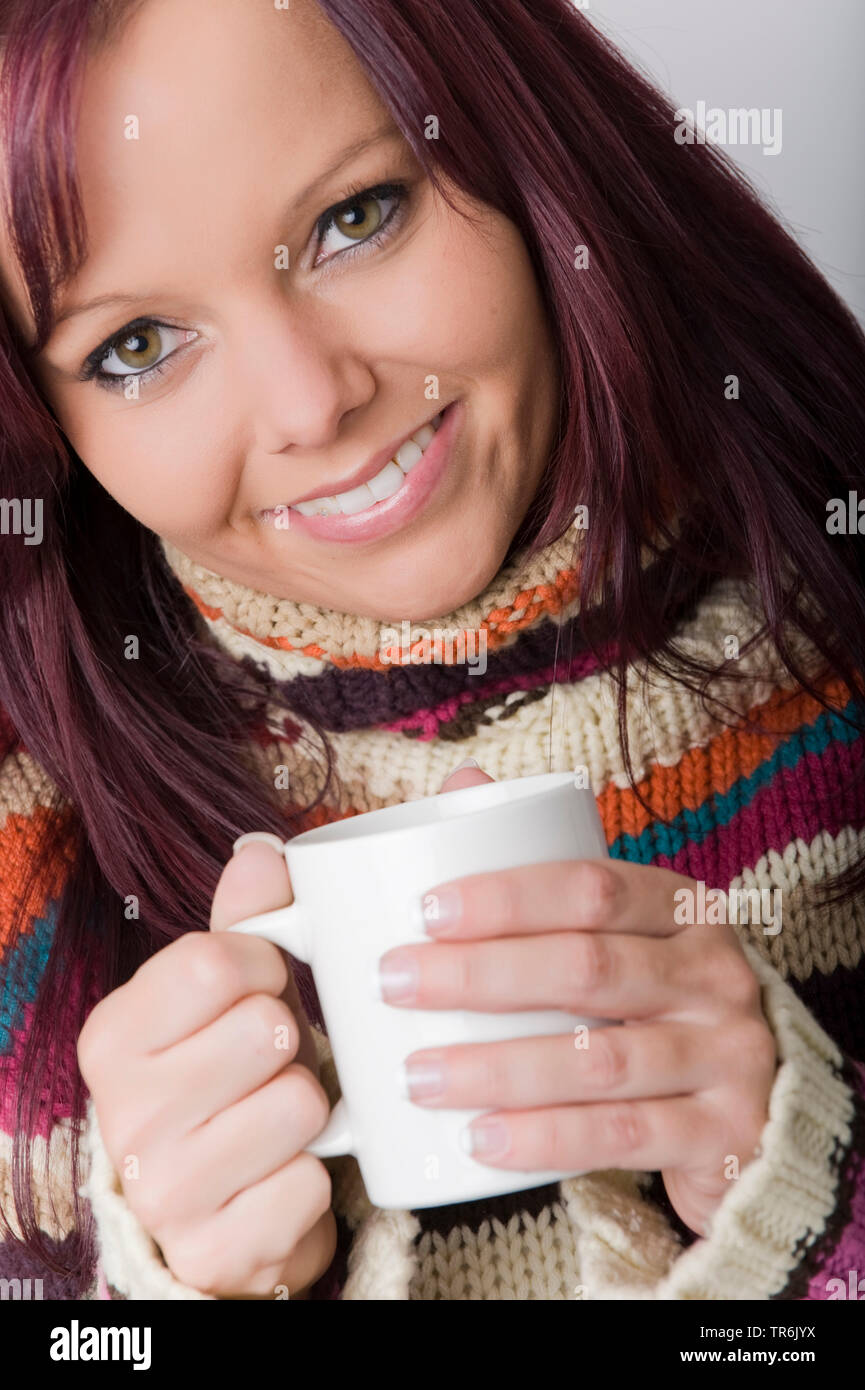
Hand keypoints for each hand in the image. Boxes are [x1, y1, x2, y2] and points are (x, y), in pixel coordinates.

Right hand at [77, 836, 336, 1296]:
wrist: (222, 1208)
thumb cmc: (226, 1079)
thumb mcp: (225, 995)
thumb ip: (244, 921)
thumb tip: (264, 852)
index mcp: (114, 1036)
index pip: (212, 962)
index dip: (264, 965)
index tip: (265, 984)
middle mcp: (124, 1115)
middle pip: (264, 1030)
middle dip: (291, 1040)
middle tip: (272, 1062)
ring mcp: (163, 1192)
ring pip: (299, 1105)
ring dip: (311, 1109)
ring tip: (280, 1115)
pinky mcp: (214, 1252)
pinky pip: (312, 1183)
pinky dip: (315, 1176)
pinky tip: (283, 1175)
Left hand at [377, 766, 778, 1236]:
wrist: (756, 1110)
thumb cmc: (654, 1005)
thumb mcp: (620, 932)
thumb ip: (545, 870)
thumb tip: (461, 782)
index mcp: (682, 910)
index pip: (592, 887)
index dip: (505, 896)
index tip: (422, 910)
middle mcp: (715, 976)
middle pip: (587, 967)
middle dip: (478, 975)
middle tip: (393, 984)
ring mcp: (727, 1057)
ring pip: (600, 1060)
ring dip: (497, 1067)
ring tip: (418, 1075)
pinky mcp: (722, 1136)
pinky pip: (624, 1135)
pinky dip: (547, 1139)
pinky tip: (482, 1139)